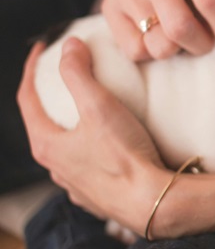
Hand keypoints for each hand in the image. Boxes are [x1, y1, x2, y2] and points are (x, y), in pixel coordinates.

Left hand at [17, 39, 214, 237]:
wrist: (153, 202)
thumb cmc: (124, 156)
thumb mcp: (100, 107)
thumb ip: (79, 74)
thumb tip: (69, 45)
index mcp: (47, 145)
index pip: (27, 99)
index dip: (32, 70)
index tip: (42, 49)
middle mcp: (55, 168)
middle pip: (44, 125)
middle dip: (51, 99)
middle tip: (65, 79)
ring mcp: (76, 186)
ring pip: (66, 150)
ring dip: (71, 128)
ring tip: (89, 113)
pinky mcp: (98, 197)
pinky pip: (87, 168)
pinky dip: (91, 150)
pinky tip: (108, 147)